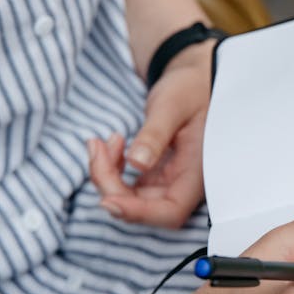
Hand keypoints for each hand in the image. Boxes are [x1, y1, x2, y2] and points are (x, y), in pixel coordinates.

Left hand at [88, 39, 214, 227]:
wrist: (195, 81)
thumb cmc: (191, 90)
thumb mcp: (172, 106)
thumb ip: (155, 135)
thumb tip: (137, 164)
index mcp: (197, 172)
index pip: (170, 211)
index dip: (139, 213)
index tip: (108, 201)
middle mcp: (184, 184)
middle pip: (144, 207)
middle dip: (111, 185)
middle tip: (97, 147)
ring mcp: (170, 182)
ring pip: (131, 199)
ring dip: (107, 176)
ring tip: (101, 142)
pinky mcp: (157, 176)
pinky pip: (129, 186)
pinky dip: (111, 170)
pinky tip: (112, 144)